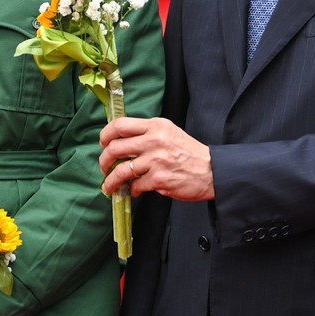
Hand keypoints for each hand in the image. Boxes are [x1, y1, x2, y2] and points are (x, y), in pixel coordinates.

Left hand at [99, 116, 213, 200]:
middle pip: (114, 148)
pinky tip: (136, 191)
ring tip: (109, 185)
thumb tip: (121, 141)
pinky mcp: (159, 179)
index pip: (120, 125)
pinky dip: (133, 190)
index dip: (105, 135)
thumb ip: (147, 133)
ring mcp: (156, 160)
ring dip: (111, 181)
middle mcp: (154, 141)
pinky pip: (136, 185)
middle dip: (104, 161)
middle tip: (104, 167)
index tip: (103, 144)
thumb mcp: (169, 132)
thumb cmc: (190, 153)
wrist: (212, 171)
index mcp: (156, 126)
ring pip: (121, 170)